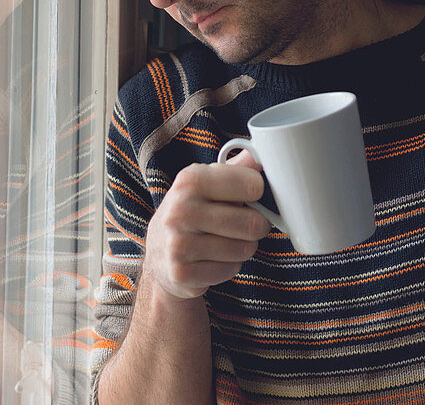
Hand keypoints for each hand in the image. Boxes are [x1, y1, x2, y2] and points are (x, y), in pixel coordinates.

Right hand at [143, 151, 270, 300]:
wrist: (159, 256)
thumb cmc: (192, 212)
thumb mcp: (207, 183)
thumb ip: (237, 168)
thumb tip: (265, 152)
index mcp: (190, 180)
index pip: (252, 185)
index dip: (258, 192)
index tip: (250, 195)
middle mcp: (180, 210)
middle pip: (252, 223)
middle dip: (256, 225)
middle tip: (245, 224)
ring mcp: (178, 243)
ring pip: (244, 248)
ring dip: (243, 247)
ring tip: (224, 241)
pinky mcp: (182, 273)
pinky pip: (230, 270)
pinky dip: (228, 267)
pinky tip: (212, 259)